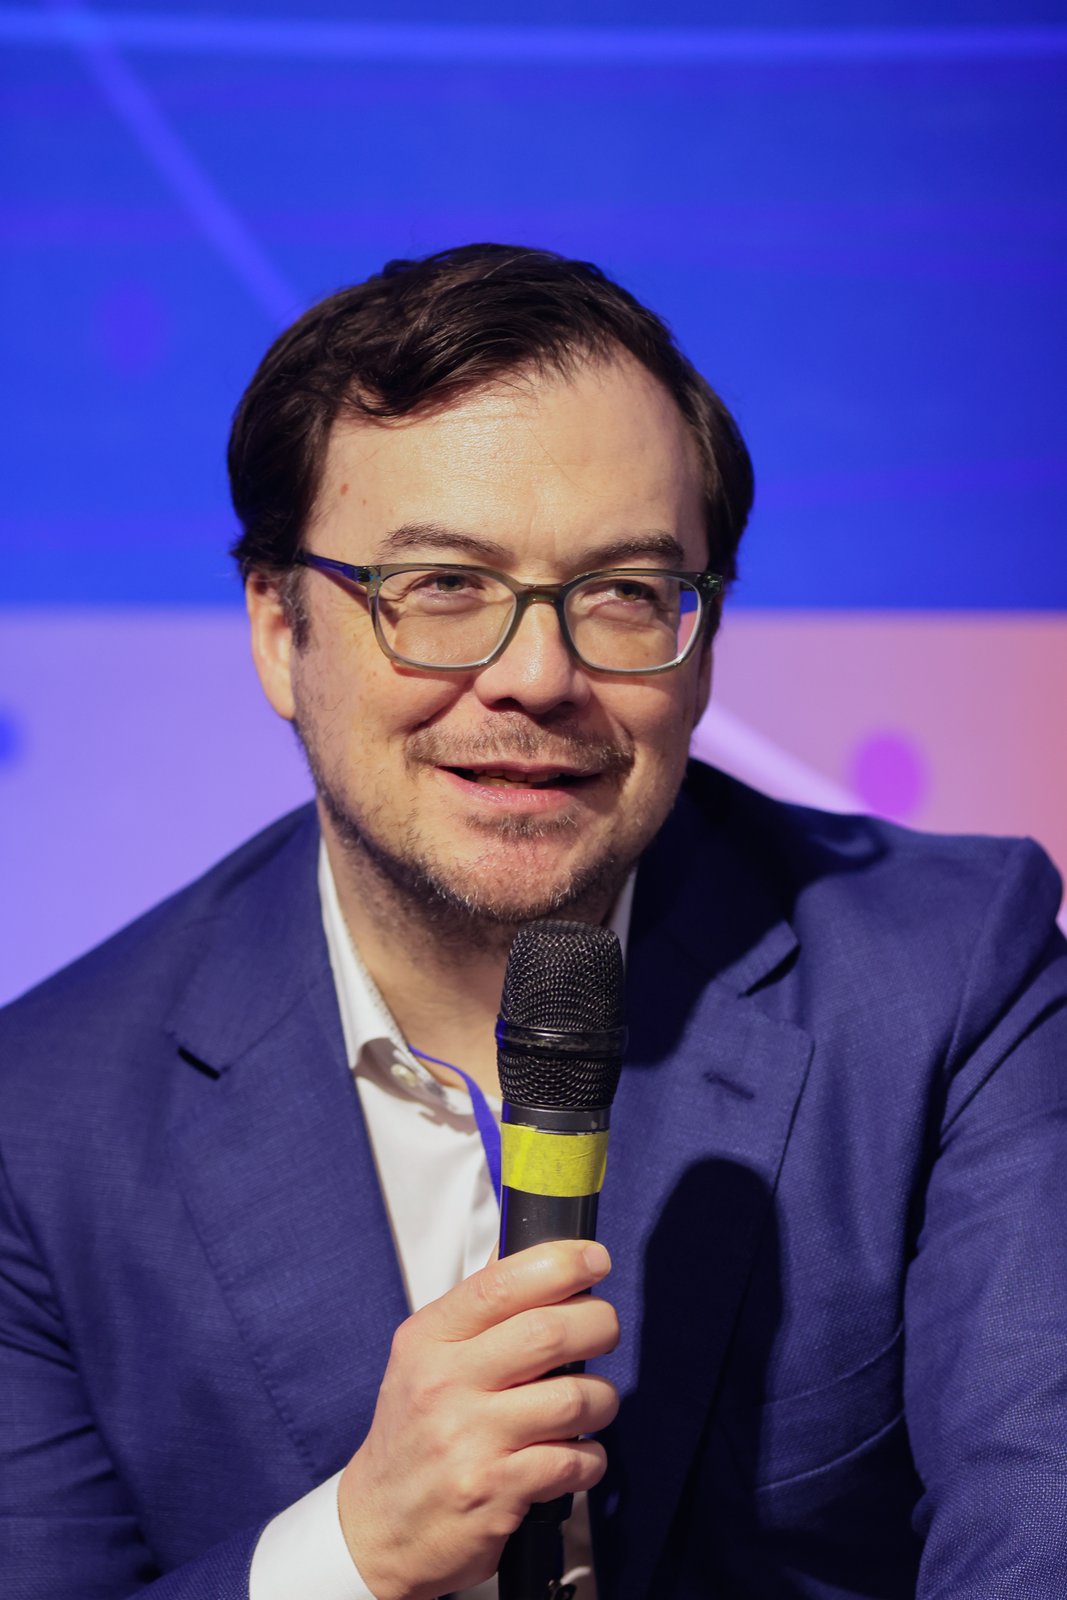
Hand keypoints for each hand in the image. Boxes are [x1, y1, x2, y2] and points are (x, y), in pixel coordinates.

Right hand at [337, 1239, 618, 1599]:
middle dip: (598, 1323)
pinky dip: (591, 1456)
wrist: (378, 1529)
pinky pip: (574, 1459)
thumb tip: (518, 1247)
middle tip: (605, 1329)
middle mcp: (445, 1383)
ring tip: (594, 1402)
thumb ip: (475, 1307)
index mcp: (428, 1340)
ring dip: (602, 1398)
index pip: (500, 1283)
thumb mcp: (424, 1358)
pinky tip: (577, 1454)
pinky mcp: (496, 1491)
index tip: (594, 1259)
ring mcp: (470, 1439)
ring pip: (573, 1398)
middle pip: (548, 1333)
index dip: (560, 1263)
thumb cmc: (412, 1434)